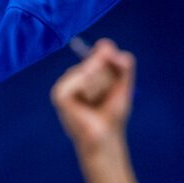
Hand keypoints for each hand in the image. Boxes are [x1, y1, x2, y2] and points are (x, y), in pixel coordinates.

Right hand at [50, 39, 135, 159]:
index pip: (104, 50)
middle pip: (98, 59)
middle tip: (105, 97)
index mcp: (87, 70)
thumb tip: (107, 46)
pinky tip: (86, 102)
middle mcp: (74, 74)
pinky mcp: (59, 94)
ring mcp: (65, 83)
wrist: (105, 136)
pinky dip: (87, 89)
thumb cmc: (112, 113)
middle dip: (108, 79)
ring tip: (95, 103)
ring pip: (89, 69)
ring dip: (100, 87)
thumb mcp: (123, 84)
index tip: (115, 80)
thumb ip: (123, 64)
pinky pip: (78, 79)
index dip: (113, 63)